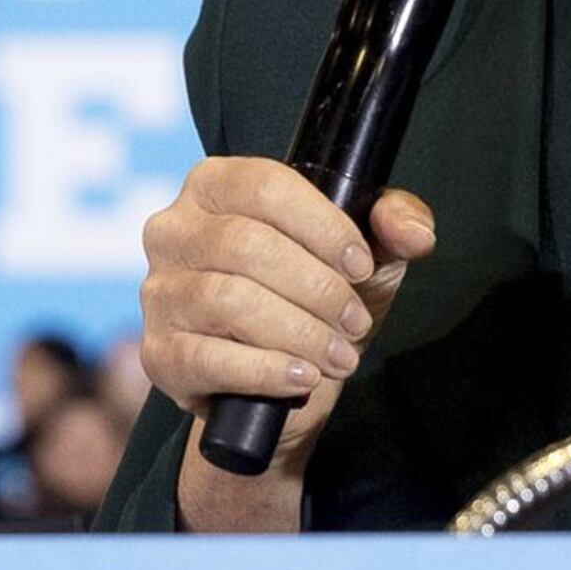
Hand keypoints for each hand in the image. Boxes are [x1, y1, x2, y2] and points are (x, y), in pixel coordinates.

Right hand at [137, 158, 437, 532]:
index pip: (263, 186)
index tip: (360, 265)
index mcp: (213, 185)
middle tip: (355, 323)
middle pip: (246, 245)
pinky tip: (301, 378)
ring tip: (339, 356)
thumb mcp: (364, 256)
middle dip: (316, 289)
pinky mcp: (158, 353)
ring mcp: (158, 293)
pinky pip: (207, 358)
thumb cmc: (316, 299)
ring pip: (228, 301)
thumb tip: (412, 231)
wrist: (280, 384)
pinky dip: (265, 370)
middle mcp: (173, 230)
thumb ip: (394, 225)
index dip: (321, 226)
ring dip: (298, 332)